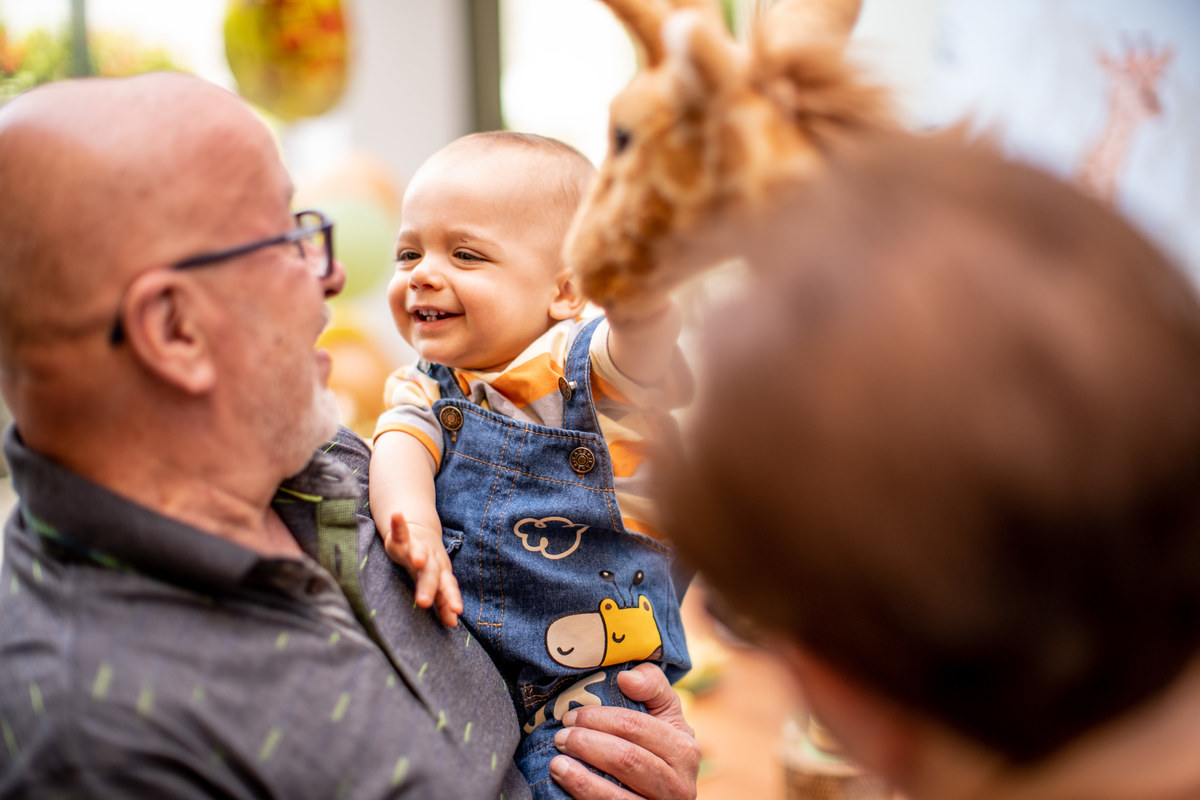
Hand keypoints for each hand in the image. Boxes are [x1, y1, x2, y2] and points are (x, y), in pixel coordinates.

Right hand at [381, 510, 461, 626]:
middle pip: (431, 574)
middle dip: (428, 587)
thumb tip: (452, 624)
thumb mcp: (436, 581)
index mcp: (439, 572)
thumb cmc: (429, 564)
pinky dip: (398, 522)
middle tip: (423, 602)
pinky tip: (397, 515)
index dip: (450, 599)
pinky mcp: (402, 536)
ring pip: (418, 551)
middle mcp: (430, 560)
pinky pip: (400, 529)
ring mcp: (417, 547)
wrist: (421, 531)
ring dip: (419, 554)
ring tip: (418, 560)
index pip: (447, 587)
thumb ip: (443, 601)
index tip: (456, 612)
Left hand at [549, 663, 698, 798]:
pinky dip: (584, 796)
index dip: (599, 718)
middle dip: (587, 745)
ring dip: (581, 778)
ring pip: (616, 796)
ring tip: (557, 762)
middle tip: (561, 737)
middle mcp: (679, 785)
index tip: (572, 716)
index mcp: (684, 749)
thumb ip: (651, 684)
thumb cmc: (658, 742)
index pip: (636, 727)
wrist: (665, 788)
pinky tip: (567, 783)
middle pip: (626, 759)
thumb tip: (626, 677)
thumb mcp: (664, 710)